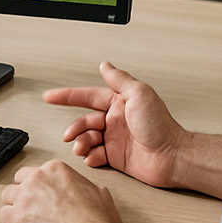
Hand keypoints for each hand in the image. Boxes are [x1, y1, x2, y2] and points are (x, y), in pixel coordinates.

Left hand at [0, 160, 126, 222]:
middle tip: (30, 205)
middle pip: (18, 180)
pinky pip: (2, 216)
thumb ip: (85, 187)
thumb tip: (86, 190)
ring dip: (13, 206)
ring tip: (23, 217)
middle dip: (23, 192)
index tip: (41, 193)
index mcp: (55, 170)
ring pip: (6, 196)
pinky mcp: (17, 218)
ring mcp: (25, 198)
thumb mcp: (99, 193)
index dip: (38, 184)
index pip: (35, 171)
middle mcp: (37, 179)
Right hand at [44, 61, 188, 188]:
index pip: (87, 96)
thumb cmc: (161, 125)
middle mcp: (115, 120)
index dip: (67, 96)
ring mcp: (115, 139)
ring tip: (82, 148)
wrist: (172, 157)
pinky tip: (92, 157)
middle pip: (84, 121)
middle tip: (69, 135)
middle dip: (74, 128)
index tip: (50, 96)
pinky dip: (90, 157)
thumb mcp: (139, 94)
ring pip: (87, 138)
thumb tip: (105, 65)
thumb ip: (119, 79)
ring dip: (81, 143)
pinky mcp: (116, 157)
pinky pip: (95, 155)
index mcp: (118, 103)